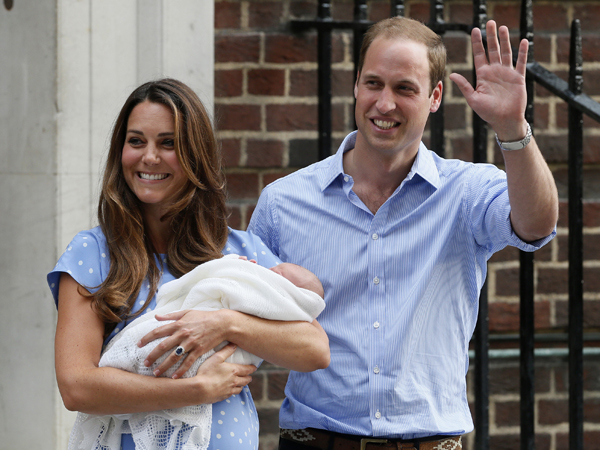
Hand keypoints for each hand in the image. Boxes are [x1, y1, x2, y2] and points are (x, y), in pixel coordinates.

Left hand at [138, 309, 230, 378]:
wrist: (222, 323)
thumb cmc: (204, 317)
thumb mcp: (187, 312)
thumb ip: (171, 315)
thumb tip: (156, 316)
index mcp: (178, 324)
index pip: (158, 331)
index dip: (147, 338)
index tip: (138, 345)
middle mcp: (183, 334)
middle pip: (163, 346)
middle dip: (152, 356)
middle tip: (145, 363)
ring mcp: (191, 343)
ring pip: (174, 357)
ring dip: (164, 366)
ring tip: (156, 373)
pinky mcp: (199, 350)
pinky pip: (188, 362)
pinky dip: (181, 371)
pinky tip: (174, 377)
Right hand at [193, 343, 256, 403]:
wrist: (200, 389)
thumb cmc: (207, 372)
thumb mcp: (216, 358)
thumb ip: (226, 350)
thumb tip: (234, 344)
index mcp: (234, 371)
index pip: (247, 370)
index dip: (252, 368)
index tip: (254, 367)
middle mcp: (234, 381)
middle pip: (246, 380)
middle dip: (249, 377)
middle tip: (249, 375)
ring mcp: (230, 390)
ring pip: (241, 388)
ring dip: (242, 384)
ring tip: (242, 382)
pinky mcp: (224, 396)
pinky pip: (233, 394)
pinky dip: (235, 390)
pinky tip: (232, 389)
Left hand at [449, 20, 528, 139]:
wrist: (504, 121)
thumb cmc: (487, 113)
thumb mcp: (473, 99)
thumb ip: (464, 86)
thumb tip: (451, 74)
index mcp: (483, 75)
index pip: (479, 55)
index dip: (477, 43)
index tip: (474, 30)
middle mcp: (495, 71)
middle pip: (492, 50)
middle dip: (490, 36)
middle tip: (490, 22)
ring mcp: (507, 73)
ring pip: (506, 53)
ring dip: (505, 40)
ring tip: (503, 28)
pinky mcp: (518, 78)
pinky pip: (521, 63)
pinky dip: (523, 53)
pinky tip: (523, 41)